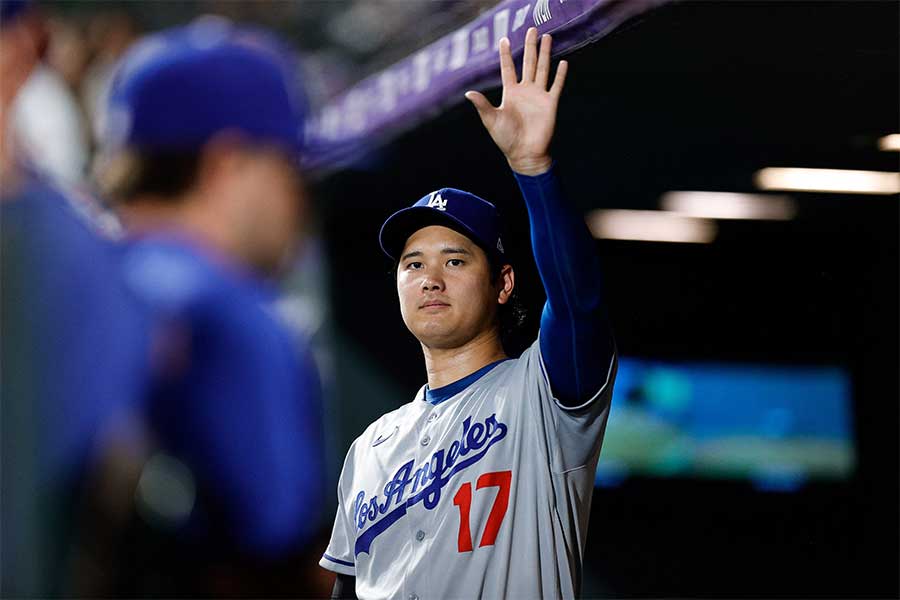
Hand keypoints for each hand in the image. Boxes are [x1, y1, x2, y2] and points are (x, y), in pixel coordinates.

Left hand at [465, 27, 567, 175]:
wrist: (525, 154)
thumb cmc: (506, 139)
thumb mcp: (491, 120)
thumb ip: (482, 105)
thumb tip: (468, 93)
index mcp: (510, 93)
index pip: (508, 68)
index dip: (506, 54)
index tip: (504, 39)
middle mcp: (525, 91)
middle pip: (528, 63)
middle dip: (530, 46)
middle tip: (532, 29)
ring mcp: (538, 96)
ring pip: (543, 69)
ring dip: (545, 54)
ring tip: (547, 37)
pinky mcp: (550, 104)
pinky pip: (556, 86)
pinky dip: (560, 75)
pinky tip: (562, 62)